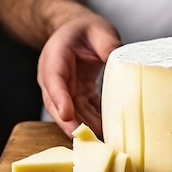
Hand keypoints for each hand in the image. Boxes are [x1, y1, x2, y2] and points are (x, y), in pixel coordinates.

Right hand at [37, 13, 120, 136]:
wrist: (76, 30)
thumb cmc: (86, 29)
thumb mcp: (98, 29)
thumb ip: (107, 44)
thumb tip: (118, 60)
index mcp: (56, 55)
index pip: (54, 79)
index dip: (60, 98)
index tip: (66, 114)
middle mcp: (53, 75)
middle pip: (57, 103)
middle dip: (69, 123)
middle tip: (85, 139)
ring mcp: (62, 87)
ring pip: (69, 111)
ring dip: (83, 127)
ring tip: (99, 142)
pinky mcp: (74, 94)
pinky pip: (81, 111)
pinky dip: (91, 122)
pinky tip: (105, 133)